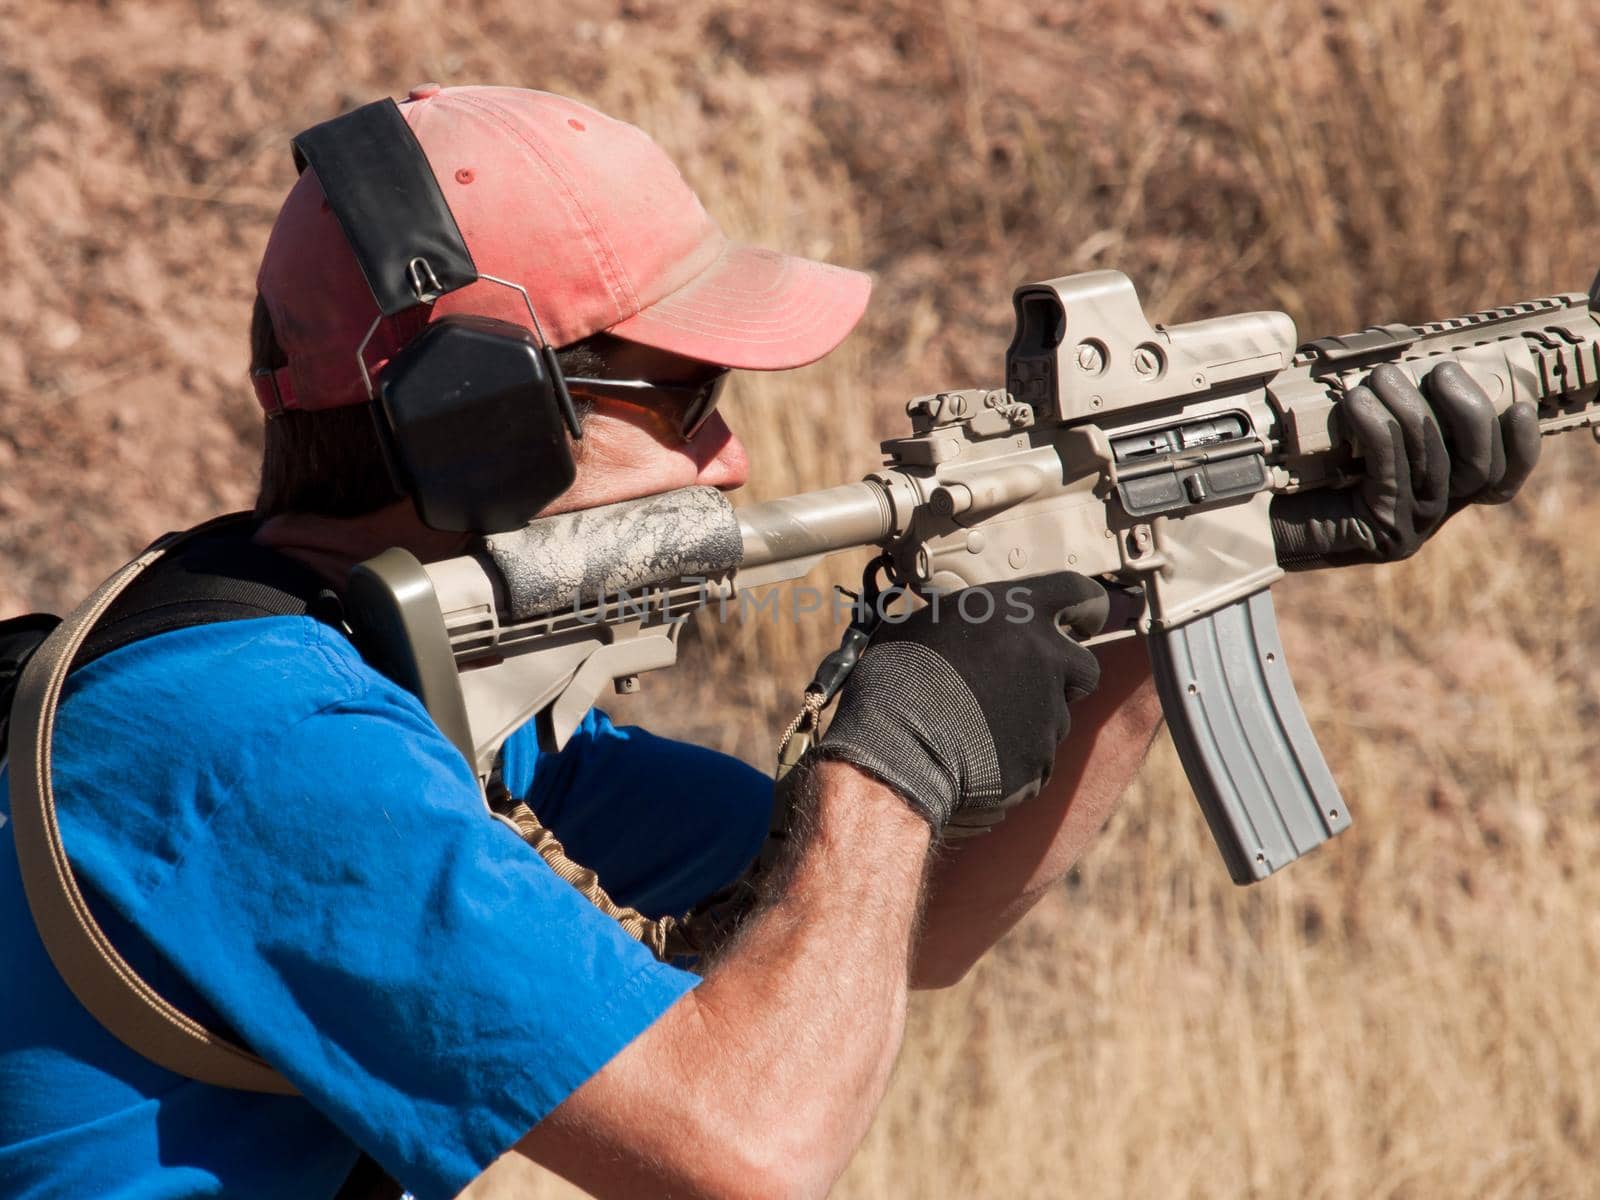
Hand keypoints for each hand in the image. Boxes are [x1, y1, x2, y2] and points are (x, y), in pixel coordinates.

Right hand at [815, 572, 1105, 834]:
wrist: (897, 744)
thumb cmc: (897, 675)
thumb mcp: (925, 623)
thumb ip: (963, 620)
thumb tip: (956, 622)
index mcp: (1017, 612)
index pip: (1078, 593)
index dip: (1086, 607)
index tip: (1085, 620)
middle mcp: (1044, 657)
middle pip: (1084, 667)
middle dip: (1065, 678)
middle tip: (1028, 687)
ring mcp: (1049, 711)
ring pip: (1055, 719)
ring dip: (1029, 724)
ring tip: (980, 731)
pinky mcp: (1040, 757)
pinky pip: (1035, 760)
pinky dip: (1013, 761)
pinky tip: (976, 760)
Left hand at [1270, 361, 1540, 569]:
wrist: (1258, 518)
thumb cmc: (1305, 465)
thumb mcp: (1358, 430)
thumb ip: (1394, 405)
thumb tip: (1404, 355)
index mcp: (1440, 492)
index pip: (1500, 479)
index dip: (1521, 447)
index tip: (1520, 406)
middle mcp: (1432, 515)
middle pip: (1478, 468)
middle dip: (1467, 411)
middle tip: (1440, 370)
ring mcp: (1408, 528)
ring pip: (1431, 464)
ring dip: (1409, 410)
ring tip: (1380, 377)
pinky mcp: (1377, 531)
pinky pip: (1388, 472)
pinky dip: (1376, 430)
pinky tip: (1358, 403)